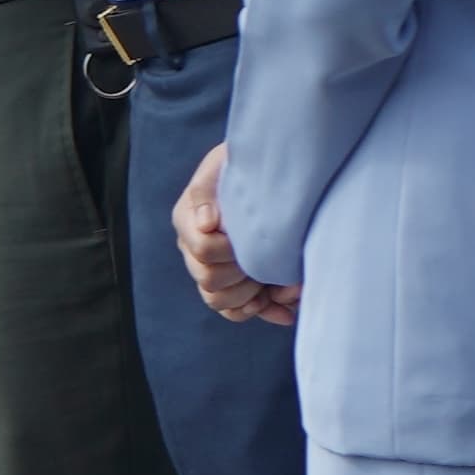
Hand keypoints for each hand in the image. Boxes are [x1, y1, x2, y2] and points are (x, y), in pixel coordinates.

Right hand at [173, 139, 296, 327]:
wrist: (267, 172)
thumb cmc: (246, 164)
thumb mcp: (225, 162)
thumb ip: (208, 190)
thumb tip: (206, 223)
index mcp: (188, 219)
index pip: (203, 251)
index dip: (231, 252)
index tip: (256, 238)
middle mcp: (193, 247)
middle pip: (209, 282)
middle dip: (245, 276)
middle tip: (272, 262)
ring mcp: (211, 268)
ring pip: (218, 301)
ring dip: (253, 298)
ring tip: (284, 286)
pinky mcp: (232, 283)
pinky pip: (236, 312)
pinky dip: (262, 312)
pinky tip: (285, 309)